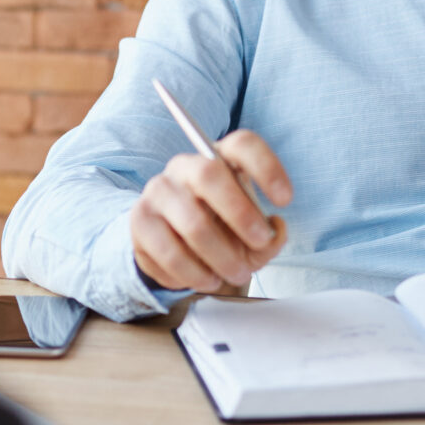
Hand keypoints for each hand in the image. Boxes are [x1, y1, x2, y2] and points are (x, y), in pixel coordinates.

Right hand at [129, 130, 293, 293]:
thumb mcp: (251, 235)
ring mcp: (158, 191)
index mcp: (219, 159)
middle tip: (259, 243)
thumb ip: (270, 236)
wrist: (169, 246)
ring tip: (235, 274)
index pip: (242, 145)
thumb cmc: (219, 232)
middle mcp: (186, 167)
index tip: (284, 200)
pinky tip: (207, 279)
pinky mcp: (140, 220)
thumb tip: (276, 231)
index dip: (267, 168)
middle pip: (210, 174)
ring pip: (192, 222)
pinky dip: (194, 273)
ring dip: (221, 256)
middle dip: (241, 214)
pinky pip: (169, 251)